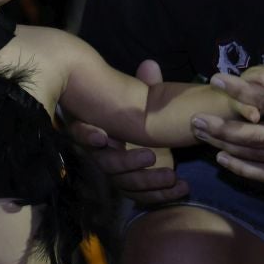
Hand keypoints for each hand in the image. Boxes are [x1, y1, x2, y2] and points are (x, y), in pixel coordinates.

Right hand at [68, 59, 188, 204]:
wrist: (149, 139)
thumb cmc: (138, 114)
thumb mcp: (142, 98)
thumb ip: (145, 86)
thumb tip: (150, 66)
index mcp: (96, 129)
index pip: (81, 134)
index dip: (87, 136)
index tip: (101, 136)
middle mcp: (102, 154)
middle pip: (107, 164)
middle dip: (127, 162)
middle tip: (150, 157)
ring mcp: (116, 173)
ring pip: (126, 184)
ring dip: (148, 182)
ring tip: (172, 176)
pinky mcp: (133, 187)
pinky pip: (143, 197)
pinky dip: (162, 195)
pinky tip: (182, 188)